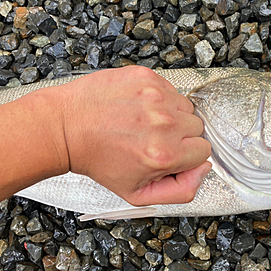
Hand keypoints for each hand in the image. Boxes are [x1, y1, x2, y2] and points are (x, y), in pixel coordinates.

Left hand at [49, 66, 211, 205]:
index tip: (167, 153)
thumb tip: (203, 170)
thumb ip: (181, 190)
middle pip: (197, 127)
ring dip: (170, 114)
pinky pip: (169, 88)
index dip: (186, 155)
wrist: (66, 127)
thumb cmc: (97, 159)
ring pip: (185, 106)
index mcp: (164, 154)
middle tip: (152, 138)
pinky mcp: (145, 76)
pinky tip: (136, 107)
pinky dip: (157, 97)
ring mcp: (155, 96)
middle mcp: (163, 123)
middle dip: (179, 135)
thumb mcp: (137, 194)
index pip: (203, 151)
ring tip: (143, 122)